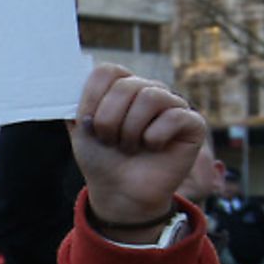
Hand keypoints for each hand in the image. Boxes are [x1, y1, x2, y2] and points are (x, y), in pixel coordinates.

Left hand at [69, 65, 204, 234]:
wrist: (119, 192)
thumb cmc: (101, 158)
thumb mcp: (79, 127)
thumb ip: (73, 100)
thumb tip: (70, 78)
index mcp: (122, 87)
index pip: (107, 71)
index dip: (91, 97)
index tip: (86, 122)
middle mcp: (149, 90)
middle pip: (126, 85)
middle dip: (108, 120)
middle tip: (110, 140)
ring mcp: (173, 105)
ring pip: (151, 97)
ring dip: (131, 129)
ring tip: (129, 146)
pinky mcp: (193, 124)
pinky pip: (175, 116)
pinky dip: (155, 137)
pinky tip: (153, 148)